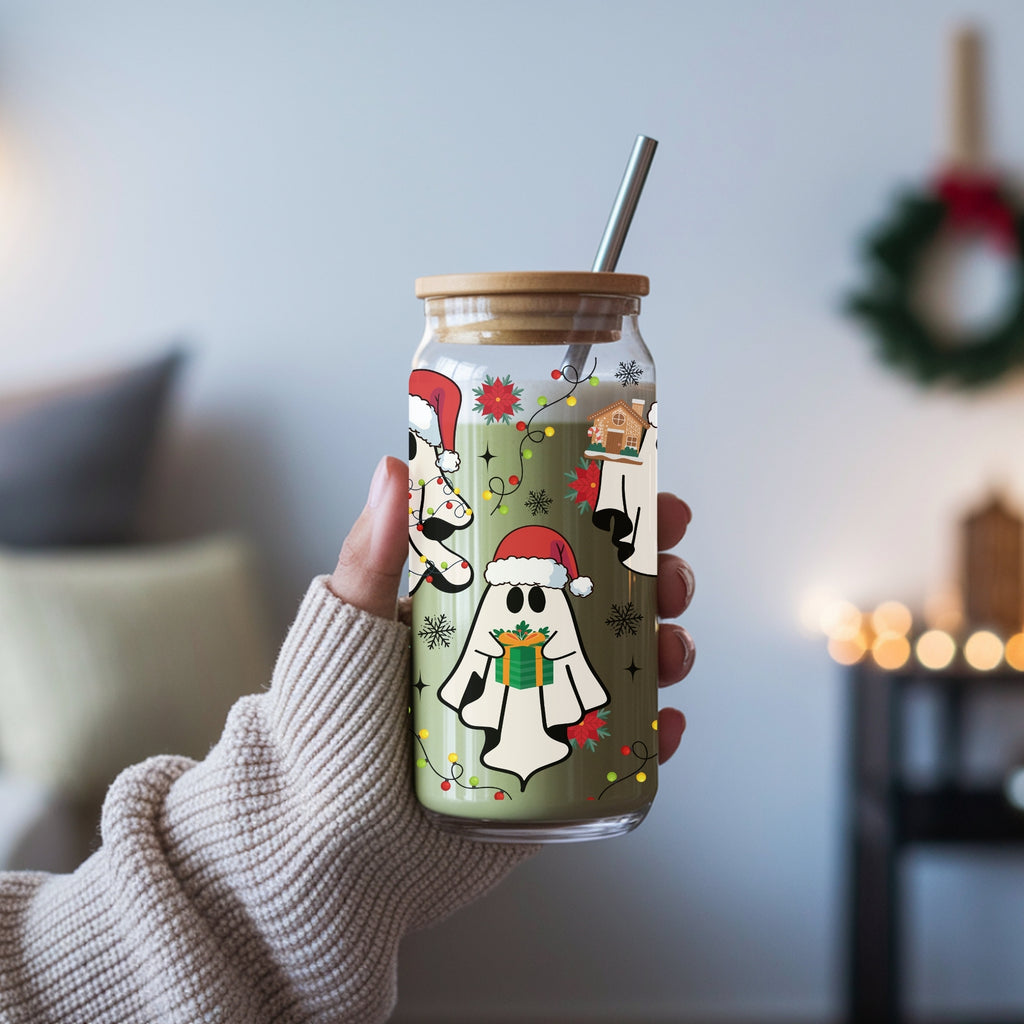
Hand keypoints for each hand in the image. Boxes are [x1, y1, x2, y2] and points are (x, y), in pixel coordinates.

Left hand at [329, 456, 694, 763]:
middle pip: (604, 606)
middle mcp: (518, 653)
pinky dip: (655, 733)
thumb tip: (392, 468)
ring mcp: (541, 710)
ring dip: (667, 651)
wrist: (337, 844)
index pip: (556, 552)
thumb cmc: (331, 727)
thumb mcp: (353, 627)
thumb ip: (372, 554)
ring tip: (672, 652)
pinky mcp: (556, 771)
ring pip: (624, 669)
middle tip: (672, 580)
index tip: (651, 500)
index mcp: (478, 608)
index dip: (611, 524)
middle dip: (655, 584)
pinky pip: (621, 747)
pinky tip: (666, 724)